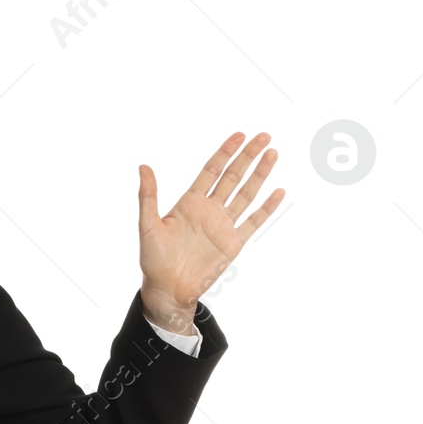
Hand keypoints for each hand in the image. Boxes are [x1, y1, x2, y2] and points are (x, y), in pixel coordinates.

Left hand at [137, 131, 282, 333]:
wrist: (168, 289)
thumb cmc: (153, 258)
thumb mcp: (147, 225)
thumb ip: (148, 196)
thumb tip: (143, 167)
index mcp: (189, 202)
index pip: (212, 170)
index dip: (225, 152)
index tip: (239, 135)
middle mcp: (209, 210)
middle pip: (233, 177)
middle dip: (248, 156)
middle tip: (264, 136)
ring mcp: (223, 225)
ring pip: (246, 194)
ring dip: (260, 174)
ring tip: (273, 154)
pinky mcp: (233, 243)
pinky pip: (254, 222)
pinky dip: (267, 207)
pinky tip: (279, 191)